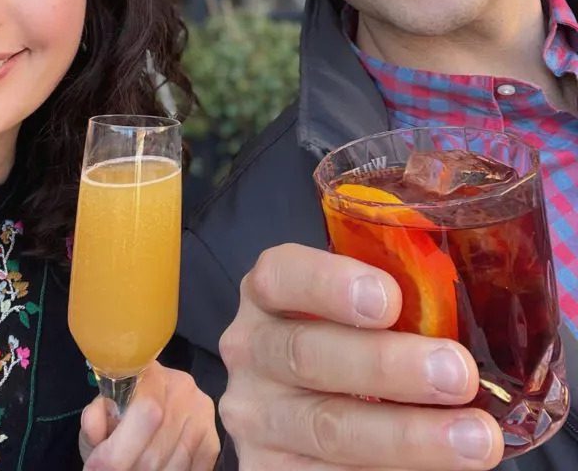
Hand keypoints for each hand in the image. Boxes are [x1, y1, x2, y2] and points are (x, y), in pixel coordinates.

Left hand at [79, 360, 218, 469]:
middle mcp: (182, 388)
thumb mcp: (100, 414)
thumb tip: (95, 427)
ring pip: (173, 466)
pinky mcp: (212, 439)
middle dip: (130, 469)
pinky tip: (159, 468)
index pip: (145, 413)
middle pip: (156, 450)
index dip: (118, 451)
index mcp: (151, 374)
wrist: (143, 418)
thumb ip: (94, 418)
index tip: (97, 468)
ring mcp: (201, 413)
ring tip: (135, 469)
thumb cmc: (117, 415)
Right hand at [218, 244, 504, 469]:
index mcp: (268, 294)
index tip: (390, 299)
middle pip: (308, 355)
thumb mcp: (356, 310)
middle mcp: (251, 351)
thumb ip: (393, 299)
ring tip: (475, 439)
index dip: (331, 284)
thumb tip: (476, 306)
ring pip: (328, 428)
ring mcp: (257, 419)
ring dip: (408, 437)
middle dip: (388, 366)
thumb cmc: (351, 341)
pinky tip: (438, 470)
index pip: (282, 276)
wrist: (313, 408)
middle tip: (458, 374)